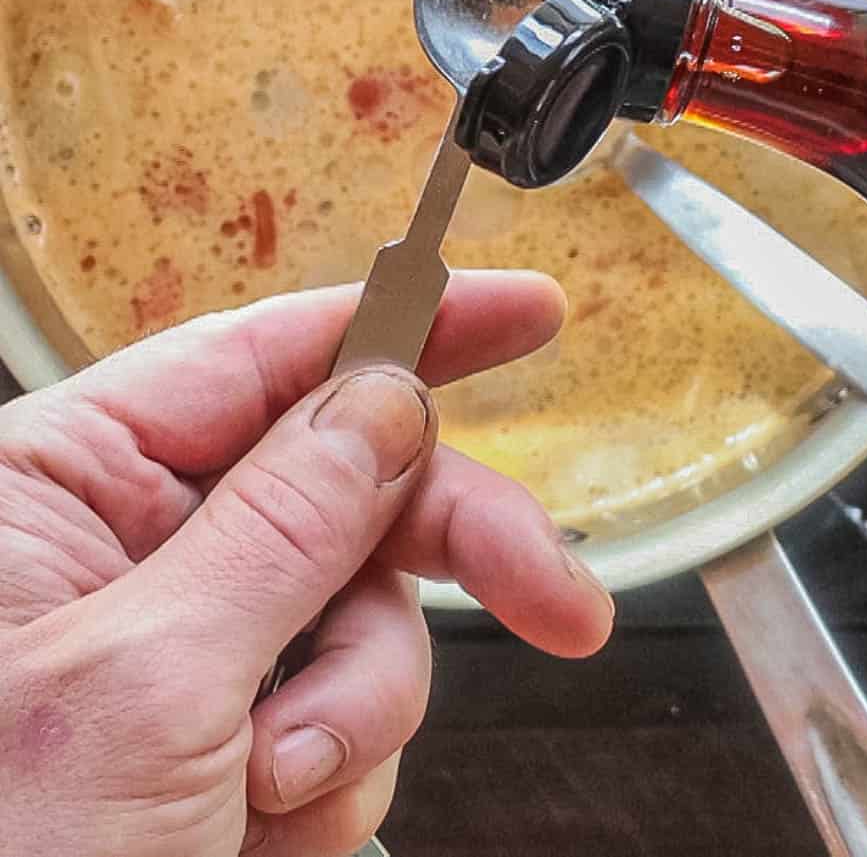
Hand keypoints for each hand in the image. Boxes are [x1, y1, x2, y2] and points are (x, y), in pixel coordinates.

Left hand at [0, 273, 612, 856]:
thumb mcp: (145, 686)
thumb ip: (281, 526)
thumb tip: (386, 398)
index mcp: (60, 485)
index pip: (261, 356)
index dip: (406, 323)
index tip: (528, 309)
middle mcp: (121, 548)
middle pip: (343, 485)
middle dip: (445, 553)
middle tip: (558, 602)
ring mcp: (178, 644)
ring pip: (357, 614)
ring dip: (355, 709)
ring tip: (280, 791)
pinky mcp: (216, 733)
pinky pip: (339, 710)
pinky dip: (332, 775)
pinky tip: (261, 832)